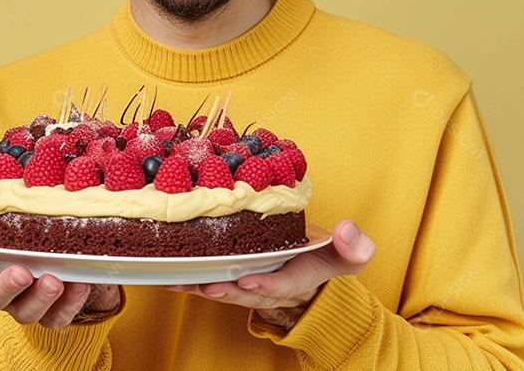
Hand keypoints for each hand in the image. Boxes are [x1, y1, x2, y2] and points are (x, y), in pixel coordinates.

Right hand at [0, 206, 119, 327]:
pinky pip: (58, 317)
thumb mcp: (6, 212)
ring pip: (25, 312)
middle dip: (3, 285)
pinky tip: (78, 285)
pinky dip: (69, 303)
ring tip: (53, 280)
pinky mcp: (54, 313)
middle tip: (19, 271)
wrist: (72, 256)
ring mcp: (25, 303)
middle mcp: (0, 285)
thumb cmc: (30, 233)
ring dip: (39, 297)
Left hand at [167, 220, 375, 328]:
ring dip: (202, 288)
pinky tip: (170, 278)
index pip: (284, 286)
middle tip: (208, 286)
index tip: (249, 279)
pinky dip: (192, 282)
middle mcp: (272, 288)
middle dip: (229, 291)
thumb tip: (348, 231)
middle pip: (248, 293)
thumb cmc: (324, 259)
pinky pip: (213, 282)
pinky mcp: (235, 281)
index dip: (267, 285)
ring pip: (226, 289)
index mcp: (299, 279)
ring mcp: (252, 286)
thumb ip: (352, 248)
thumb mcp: (346, 255)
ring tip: (179, 284)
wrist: (310, 275)